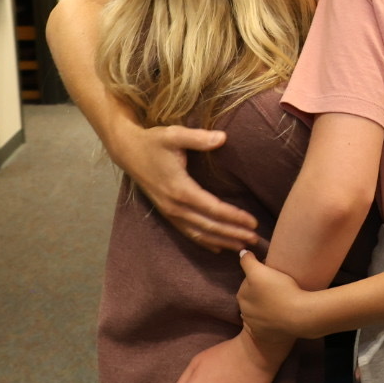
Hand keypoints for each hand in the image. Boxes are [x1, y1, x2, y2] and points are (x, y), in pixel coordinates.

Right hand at [117, 124, 259, 251]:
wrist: (127, 151)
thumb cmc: (153, 142)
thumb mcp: (174, 135)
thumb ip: (198, 137)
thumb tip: (223, 137)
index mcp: (180, 189)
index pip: (213, 209)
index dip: (234, 217)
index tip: (253, 222)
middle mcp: (174, 206)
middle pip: (209, 226)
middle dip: (233, 234)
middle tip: (256, 241)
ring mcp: (169, 212)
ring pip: (199, 233)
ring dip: (222, 241)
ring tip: (242, 247)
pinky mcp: (166, 213)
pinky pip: (187, 233)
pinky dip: (204, 242)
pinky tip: (217, 248)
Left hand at [238, 249, 320, 339]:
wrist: (299, 316)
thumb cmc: (279, 290)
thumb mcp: (260, 271)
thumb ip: (248, 261)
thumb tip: (242, 252)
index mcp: (242, 296)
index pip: (248, 281)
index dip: (260, 275)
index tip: (272, 273)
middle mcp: (245, 313)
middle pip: (252, 297)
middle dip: (261, 292)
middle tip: (278, 286)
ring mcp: (256, 327)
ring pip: (259, 312)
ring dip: (266, 307)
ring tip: (281, 301)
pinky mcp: (267, 336)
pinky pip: (266, 327)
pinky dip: (271, 321)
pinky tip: (280, 316)